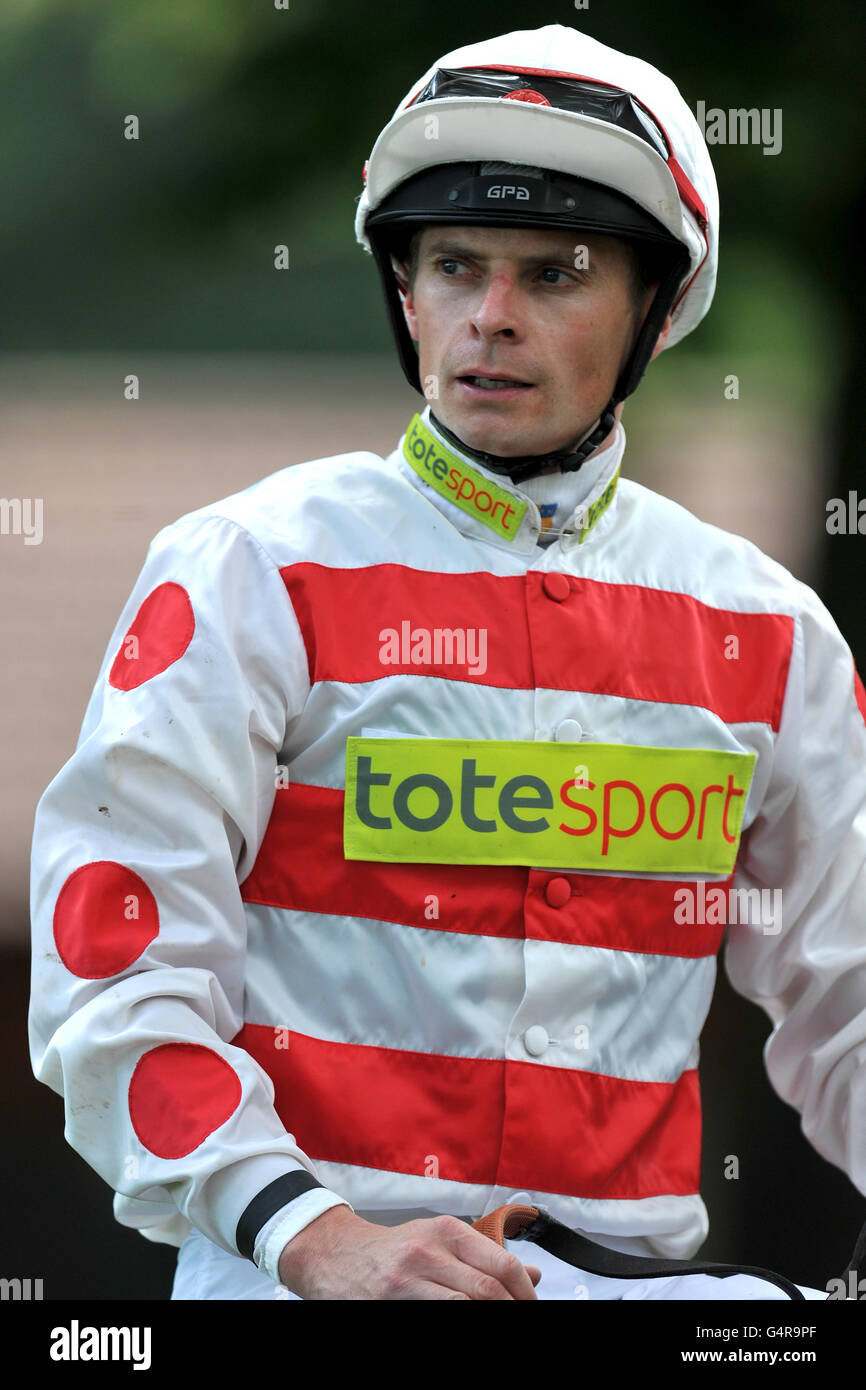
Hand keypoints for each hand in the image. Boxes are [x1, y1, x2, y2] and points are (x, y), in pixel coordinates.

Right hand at [277, 1205, 541, 1299]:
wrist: (336, 1256)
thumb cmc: (391, 1250)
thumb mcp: (439, 1241)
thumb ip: (484, 1257)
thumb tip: (534, 1277)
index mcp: (447, 1231)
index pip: (502, 1264)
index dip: (524, 1293)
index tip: (532, 1306)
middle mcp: (430, 1250)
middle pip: (488, 1289)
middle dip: (511, 1308)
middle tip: (522, 1318)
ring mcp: (409, 1277)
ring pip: (466, 1305)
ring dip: (489, 1315)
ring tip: (500, 1322)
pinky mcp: (393, 1298)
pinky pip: (438, 1314)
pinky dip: (458, 1320)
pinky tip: (465, 1321)